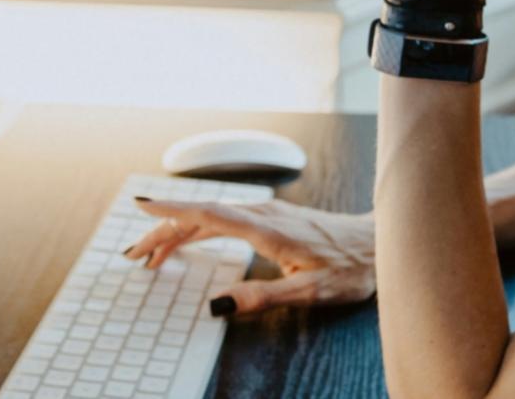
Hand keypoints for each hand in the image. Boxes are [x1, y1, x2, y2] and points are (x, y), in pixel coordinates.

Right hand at [126, 197, 375, 314]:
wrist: (379, 243)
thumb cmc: (350, 267)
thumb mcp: (309, 292)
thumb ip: (262, 298)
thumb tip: (218, 306)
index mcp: (266, 228)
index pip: (208, 215)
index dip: (171, 213)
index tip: (141, 208)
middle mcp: (262, 213)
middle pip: (201, 216)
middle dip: (164, 232)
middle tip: (135, 255)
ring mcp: (266, 212)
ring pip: (211, 216)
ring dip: (178, 231)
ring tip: (152, 254)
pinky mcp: (271, 217)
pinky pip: (224, 218)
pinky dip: (199, 228)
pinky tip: (190, 239)